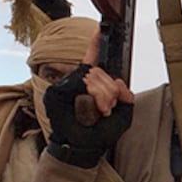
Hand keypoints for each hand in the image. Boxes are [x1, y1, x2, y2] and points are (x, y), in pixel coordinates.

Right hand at [43, 44, 133, 166]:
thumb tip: (120, 83)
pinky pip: (81, 83)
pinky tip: (98, 109)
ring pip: (92, 76)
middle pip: (99, 71)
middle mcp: (77, 84)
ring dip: (105, 95)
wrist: (82, 151)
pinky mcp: (56, 93)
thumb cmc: (98, 135)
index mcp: (91, 87)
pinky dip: (95, 95)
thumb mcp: (122, 116)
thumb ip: (125, 98)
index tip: (100, 30)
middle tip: (109, 109)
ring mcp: (65, 87)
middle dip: (111, 90)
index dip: (95, 46)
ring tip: (103, 112)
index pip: (93, 62)